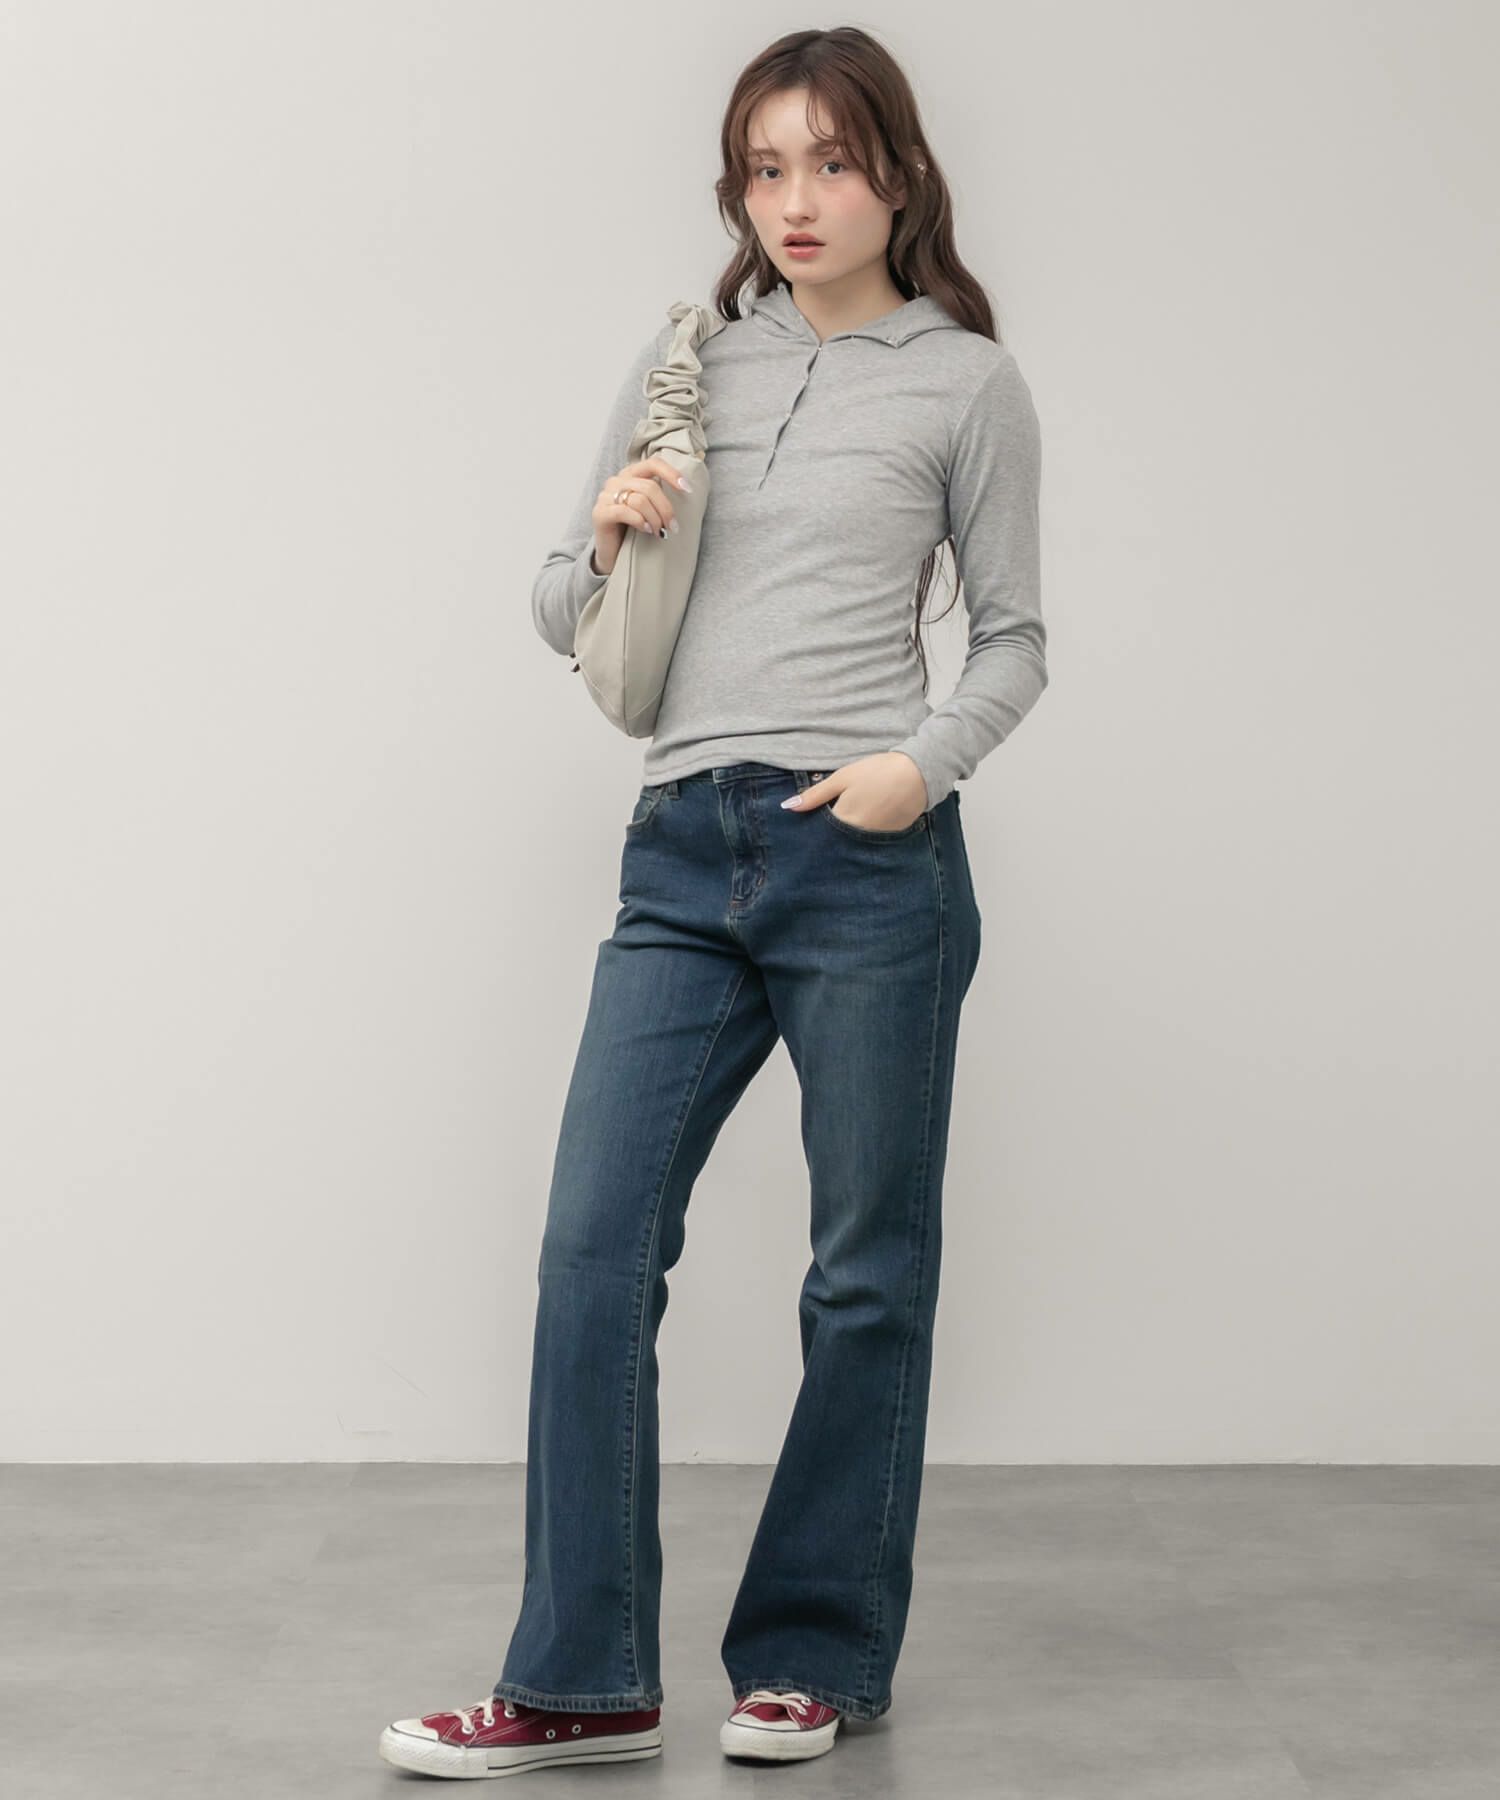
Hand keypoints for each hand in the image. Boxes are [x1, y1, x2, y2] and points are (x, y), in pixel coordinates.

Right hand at [590, 456, 691, 576]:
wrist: (613, 554)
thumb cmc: (634, 531)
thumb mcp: (649, 509)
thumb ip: (658, 495)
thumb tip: (686, 489)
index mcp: (630, 475)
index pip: (652, 463)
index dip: (671, 473)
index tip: (687, 489)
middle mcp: (616, 481)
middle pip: (649, 487)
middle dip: (666, 508)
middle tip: (673, 526)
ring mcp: (605, 496)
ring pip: (639, 500)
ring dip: (655, 518)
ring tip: (659, 532)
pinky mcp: (599, 513)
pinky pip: (624, 511)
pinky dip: (640, 522)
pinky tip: (647, 530)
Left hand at [781, 752, 927, 830]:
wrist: (918, 773)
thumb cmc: (877, 772)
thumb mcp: (842, 778)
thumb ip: (815, 795)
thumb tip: (788, 806)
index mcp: (844, 820)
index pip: (819, 835)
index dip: (812, 831)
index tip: (807, 829)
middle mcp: (859, 836)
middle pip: (835, 842)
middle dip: (829, 837)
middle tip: (829, 825)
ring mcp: (876, 839)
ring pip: (853, 844)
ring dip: (847, 837)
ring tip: (852, 818)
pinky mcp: (891, 838)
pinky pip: (871, 841)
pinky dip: (865, 834)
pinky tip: (869, 819)